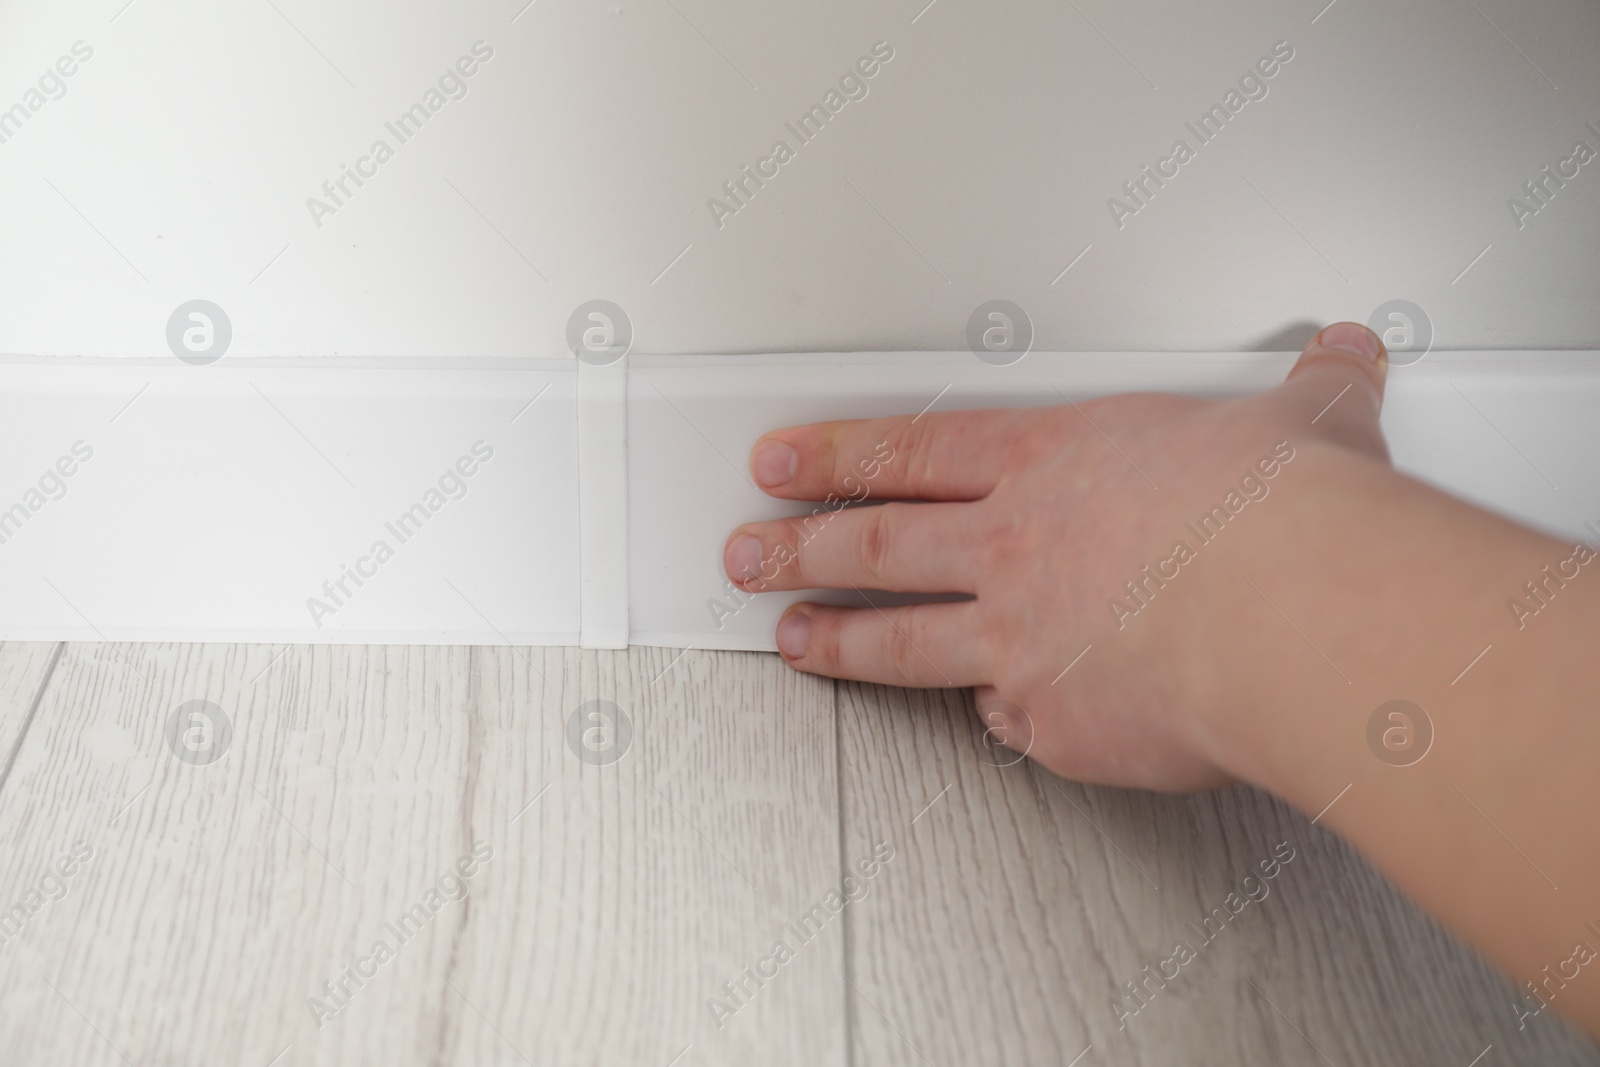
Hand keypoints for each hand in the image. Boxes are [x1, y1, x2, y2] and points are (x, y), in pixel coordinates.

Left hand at [723, 322, 1391, 790]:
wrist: (1294, 612)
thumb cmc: (1284, 514)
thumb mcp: (1306, 419)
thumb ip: (1310, 392)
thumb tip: (1344, 359)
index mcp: (1053, 461)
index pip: (911, 451)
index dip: (833, 456)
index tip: (781, 462)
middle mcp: (1017, 548)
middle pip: (876, 544)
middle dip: (799, 547)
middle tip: (746, 552)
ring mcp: (1021, 639)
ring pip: (898, 639)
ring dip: (834, 640)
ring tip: (789, 639)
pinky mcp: (1053, 723)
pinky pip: (1005, 723)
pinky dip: (992, 720)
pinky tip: (981, 722)